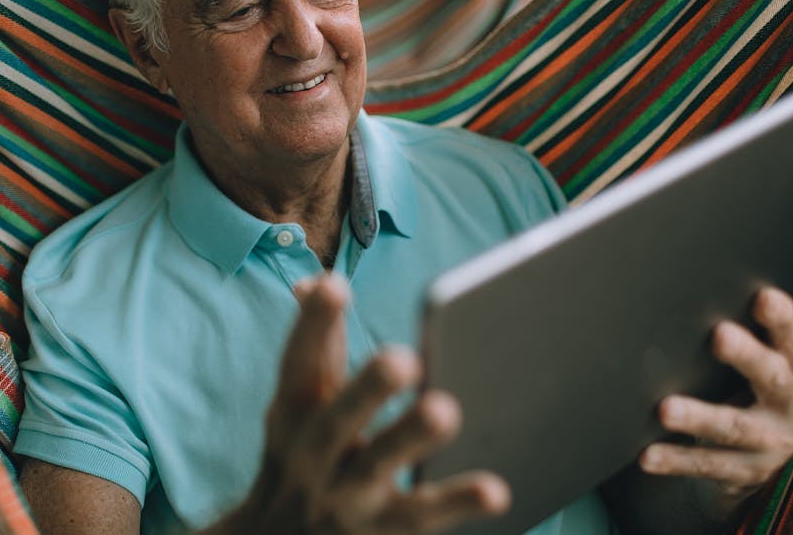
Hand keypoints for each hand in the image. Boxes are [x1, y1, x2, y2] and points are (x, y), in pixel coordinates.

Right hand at [220, 275, 508, 534]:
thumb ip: (317, 345)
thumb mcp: (298, 406)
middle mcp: (315, 455)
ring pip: (377, 467)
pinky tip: (496, 489)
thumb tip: (314, 282)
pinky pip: (421, 515)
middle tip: (402, 359)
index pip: (298, 365)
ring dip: (409, 439)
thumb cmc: (305, 457)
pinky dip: (458, 502)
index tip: (334, 287)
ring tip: (445, 410)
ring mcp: (348, 497)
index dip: (312, 325)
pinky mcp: (383, 529)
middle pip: (338, 421)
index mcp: (295, 414)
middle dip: (368, 389)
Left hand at [638, 287, 792, 498]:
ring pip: (733, 427)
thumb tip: (692, 295)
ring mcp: (772, 443)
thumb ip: (745, 338)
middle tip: (719, 335)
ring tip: (665, 410)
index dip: (781, 321)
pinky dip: (675, 460)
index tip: (764, 297)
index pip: (792, 341)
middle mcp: (792, 405)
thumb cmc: (751, 388)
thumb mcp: (760, 365)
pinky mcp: (747, 472)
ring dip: (699, 417)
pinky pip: (708, 465)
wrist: (760, 455)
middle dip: (746, 356)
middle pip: (771, 377)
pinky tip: (647, 455)